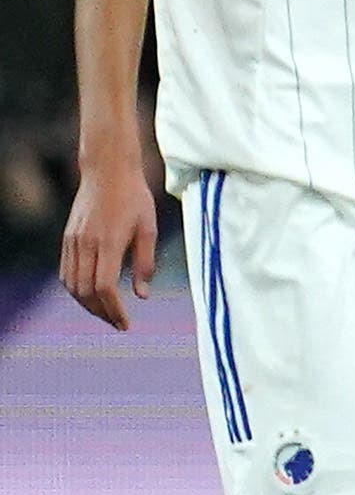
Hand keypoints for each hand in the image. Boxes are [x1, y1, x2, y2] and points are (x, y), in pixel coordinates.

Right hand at [60, 161, 154, 331]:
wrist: (107, 171)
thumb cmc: (135, 198)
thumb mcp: (148, 228)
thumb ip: (145, 263)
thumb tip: (142, 296)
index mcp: (108, 242)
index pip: (104, 287)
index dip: (113, 309)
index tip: (125, 323)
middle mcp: (85, 244)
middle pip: (85, 291)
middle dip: (101, 312)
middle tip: (118, 323)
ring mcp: (72, 241)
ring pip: (72, 285)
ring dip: (87, 304)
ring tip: (106, 313)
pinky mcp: (67, 238)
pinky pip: (66, 272)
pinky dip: (76, 289)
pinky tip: (91, 295)